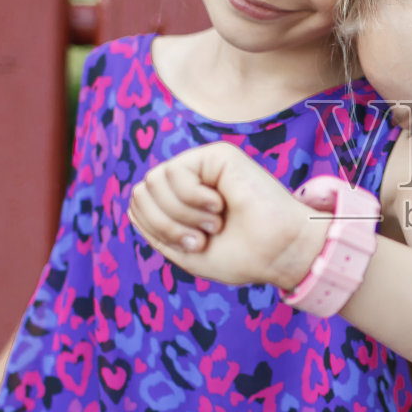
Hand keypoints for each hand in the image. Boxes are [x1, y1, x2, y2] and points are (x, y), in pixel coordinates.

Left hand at [128, 141, 327, 289]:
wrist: (278, 253)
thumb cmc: (242, 256)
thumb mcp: (185, 251)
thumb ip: (156, 228)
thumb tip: (133, 201)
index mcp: (181, 202)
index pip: (139, 204)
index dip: (154, 228)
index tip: (192, 246)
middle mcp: (190, 180)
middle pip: (141, 192)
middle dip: (166, 224)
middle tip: (200, 238)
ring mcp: (202, 166)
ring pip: (154, 181)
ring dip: (182, 214)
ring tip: (213, 224)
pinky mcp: (216, 155)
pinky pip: (176, 171)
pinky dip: (192, 198)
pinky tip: (219, 205)